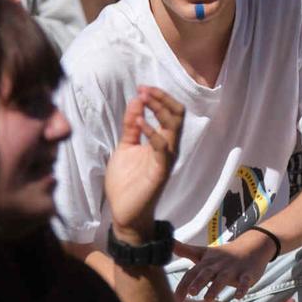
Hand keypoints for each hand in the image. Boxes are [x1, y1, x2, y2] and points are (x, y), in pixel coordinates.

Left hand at [105, 86, 184, 240]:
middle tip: (145, 90)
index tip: (142, 87)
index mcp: (161, 141)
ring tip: (143, 98)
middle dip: (162, 98)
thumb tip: (135, 100)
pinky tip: (139, 123)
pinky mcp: (161, 171)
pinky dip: (151, 131)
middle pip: (177, 114)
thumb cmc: (126, 182)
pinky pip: (161, 147)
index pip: (170, 112)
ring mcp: (166, 158)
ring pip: (174, 127)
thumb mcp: (125, 148)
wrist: (124, 214)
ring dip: (159, 109)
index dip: (159, 97)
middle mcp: (168, 147)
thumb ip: (131, 127)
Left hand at [173, 230, 273, 301]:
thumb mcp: (204, 252)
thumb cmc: (224, 254)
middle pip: (207, 273)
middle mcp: (218, 265)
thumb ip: (185, 250)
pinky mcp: (247, 274)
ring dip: (216, 287)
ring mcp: (233, 269)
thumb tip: (167, 243)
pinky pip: (245, 281)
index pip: (192, 273)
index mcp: (207, 262)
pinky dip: (242, 288)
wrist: (252, 246)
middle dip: (198, 282)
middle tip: (191, 292)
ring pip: (224, 278)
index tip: (175, 299)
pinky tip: (239, 296)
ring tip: (208, 298)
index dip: (183, 285)